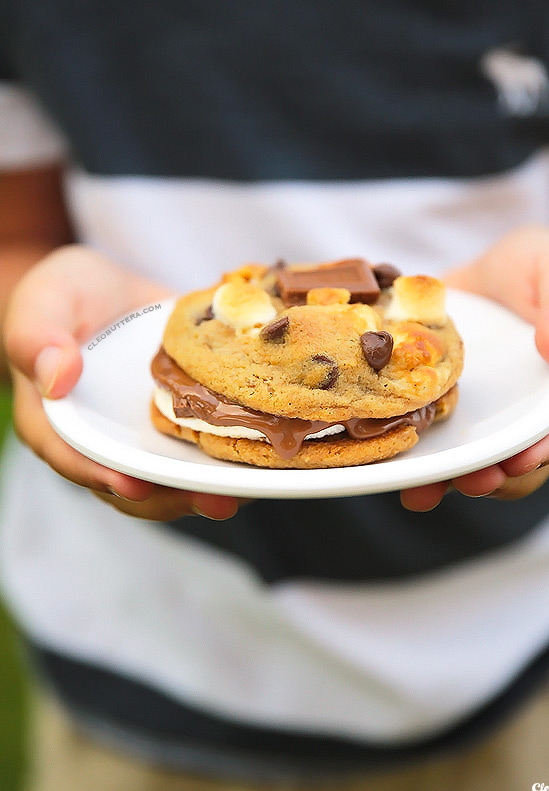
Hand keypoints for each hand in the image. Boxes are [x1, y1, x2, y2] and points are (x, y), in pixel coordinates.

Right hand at [3, 244, 239, 519]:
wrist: (110, 289)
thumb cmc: (65, 294)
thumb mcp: (44, 301)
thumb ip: (38, 337)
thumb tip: (56, 377)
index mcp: (56, 423)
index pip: (75, 459)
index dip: (103, 476)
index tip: (136, 486)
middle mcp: (103, 443)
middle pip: (133, 483)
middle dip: (175, 497)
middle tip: (218, 500)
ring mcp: (143, 440)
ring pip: (173, 477)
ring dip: (211, 486)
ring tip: (251, 488)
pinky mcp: (179, 425)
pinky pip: (202, 447)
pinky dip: (232, 453)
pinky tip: (268, 452)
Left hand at [401, 225, 548, 510]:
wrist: (487, 272)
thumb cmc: (539, 266)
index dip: (547, 446)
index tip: (519, 462)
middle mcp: (532, 413)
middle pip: (524, 458)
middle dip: (496, 477)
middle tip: (469, 481)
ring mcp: (490, 420)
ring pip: (478, 461)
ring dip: (452, 481)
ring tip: (423, 491)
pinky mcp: (451, 413)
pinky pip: (436, 442)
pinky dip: (416, 459)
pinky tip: (393, 469)